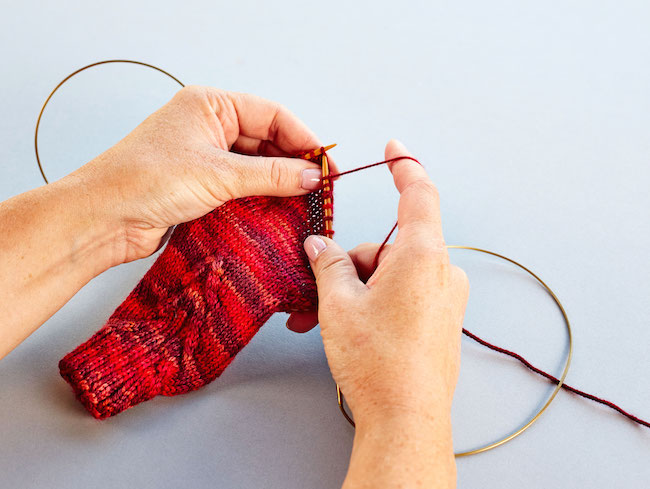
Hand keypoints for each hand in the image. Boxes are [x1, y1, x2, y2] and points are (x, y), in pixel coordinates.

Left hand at [73, 85, 328, 263]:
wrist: (103, 220)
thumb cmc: (144, 181)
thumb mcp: (217, 173)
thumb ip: (270, 175)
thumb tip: (311, 177)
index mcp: (210, 106)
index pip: (272, 116)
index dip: (303, 139)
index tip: (325, 164)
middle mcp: (209, 127)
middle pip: (267, 141)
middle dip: (294, 165)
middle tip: (319, 189)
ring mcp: (206, 157)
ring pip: (256, 167)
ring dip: (280, 185)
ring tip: (305, 204)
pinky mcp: (202, 186)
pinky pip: (243, 188)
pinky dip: (262, 199)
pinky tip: (279, 212)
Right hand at [297, 140, 468, 486]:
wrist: (405, 420)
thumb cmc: (378, 363)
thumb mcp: (339, 305)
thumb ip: (329, 264)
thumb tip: (320, 245)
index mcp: (423, 257)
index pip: (419, 194)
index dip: (405, 165)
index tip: (394, 148)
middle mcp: (442, 272)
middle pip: (390, 245)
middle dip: (354, 263)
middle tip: (323, 291)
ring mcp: (445, 298)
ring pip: (394, 272)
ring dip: (361, 287)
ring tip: (332, 320)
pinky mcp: (442, 319)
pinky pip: (406, 293)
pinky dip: (378, 300)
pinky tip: (355, 327)